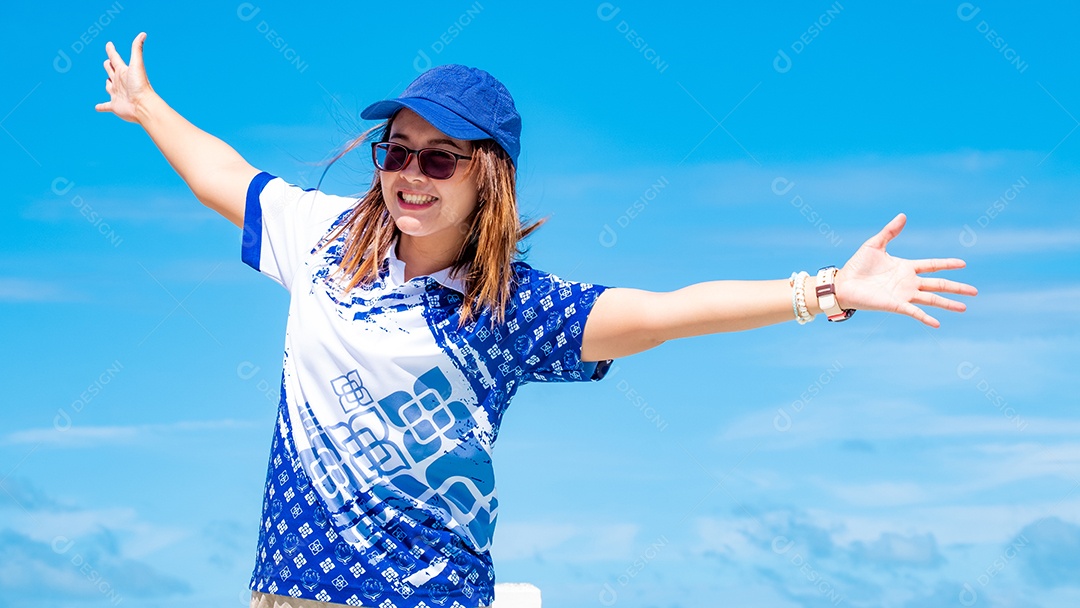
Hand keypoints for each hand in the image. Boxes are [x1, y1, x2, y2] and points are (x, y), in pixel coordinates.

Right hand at [95, 32, 152, 122]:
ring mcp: (117, 94)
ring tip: (107, 82)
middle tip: (107, 62)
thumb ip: (137, 49)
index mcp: (124, 72)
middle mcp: (120, 82)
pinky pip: (106, 106)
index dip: (111, 51)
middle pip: (112, 71)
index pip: (115, 59)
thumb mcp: (136, 64)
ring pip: (109, 87)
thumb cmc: (140, 85)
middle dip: (109, 66)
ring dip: (108, 85)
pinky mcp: (114, 106)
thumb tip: (143, 33)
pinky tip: (97, 108)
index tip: (109, 45)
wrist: (143, 106)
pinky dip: (101, 107)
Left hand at [834, 213, 977, 327]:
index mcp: (906, 267)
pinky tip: (937, 324)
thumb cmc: (857, 265)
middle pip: (938, 284)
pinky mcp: (895, 305)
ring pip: (931, 299)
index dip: (947, 264)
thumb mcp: (874, 245)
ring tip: (964, 307)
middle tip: (975, 291)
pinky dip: (925, 317)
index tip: (963, 264)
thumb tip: (903, 215)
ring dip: (948, 303)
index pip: (932, 265)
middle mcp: (908, 282)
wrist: (843, 284)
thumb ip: (890, 232)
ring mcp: (903, 294)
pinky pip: (914, 312)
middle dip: (956, 287)